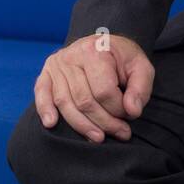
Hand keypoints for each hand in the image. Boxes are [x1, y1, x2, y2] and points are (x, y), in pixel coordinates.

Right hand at [34, 33, 153, 142]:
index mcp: (96, 50)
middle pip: (84, 100)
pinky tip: (51, 124)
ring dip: (82, 126)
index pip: (104, 90)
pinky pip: (42, 94)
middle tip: (121, 133)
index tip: (130, 116)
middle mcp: (72, 56)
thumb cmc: (123, 58)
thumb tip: (132, 111)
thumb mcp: (141, 66)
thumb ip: (141, 87)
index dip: (118, 109)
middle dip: (104, 122)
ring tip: (99, 138)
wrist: (103, 45)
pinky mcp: (46, 74)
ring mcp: (56, 65)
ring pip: (65, 103)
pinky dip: (44, 110)